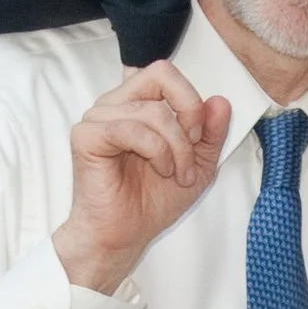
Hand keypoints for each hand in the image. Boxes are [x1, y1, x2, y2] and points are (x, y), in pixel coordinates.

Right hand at [53, 63, 231, 296]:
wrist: (125, 236)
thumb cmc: (152, 202)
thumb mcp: (197, 166)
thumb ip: (211, 133)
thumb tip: (221, 101)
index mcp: (137, 103)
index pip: (165, 72)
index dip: (190, 100)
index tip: (197, 137)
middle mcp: (115, 104)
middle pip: (160, 75)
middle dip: (188, 113)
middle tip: (191, 149)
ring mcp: (98, 117)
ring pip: (152, 110)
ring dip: (176, 146)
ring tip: (176, 173)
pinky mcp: (86, 136)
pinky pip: (130, 128)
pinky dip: (155, 150)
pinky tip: (160, 170)